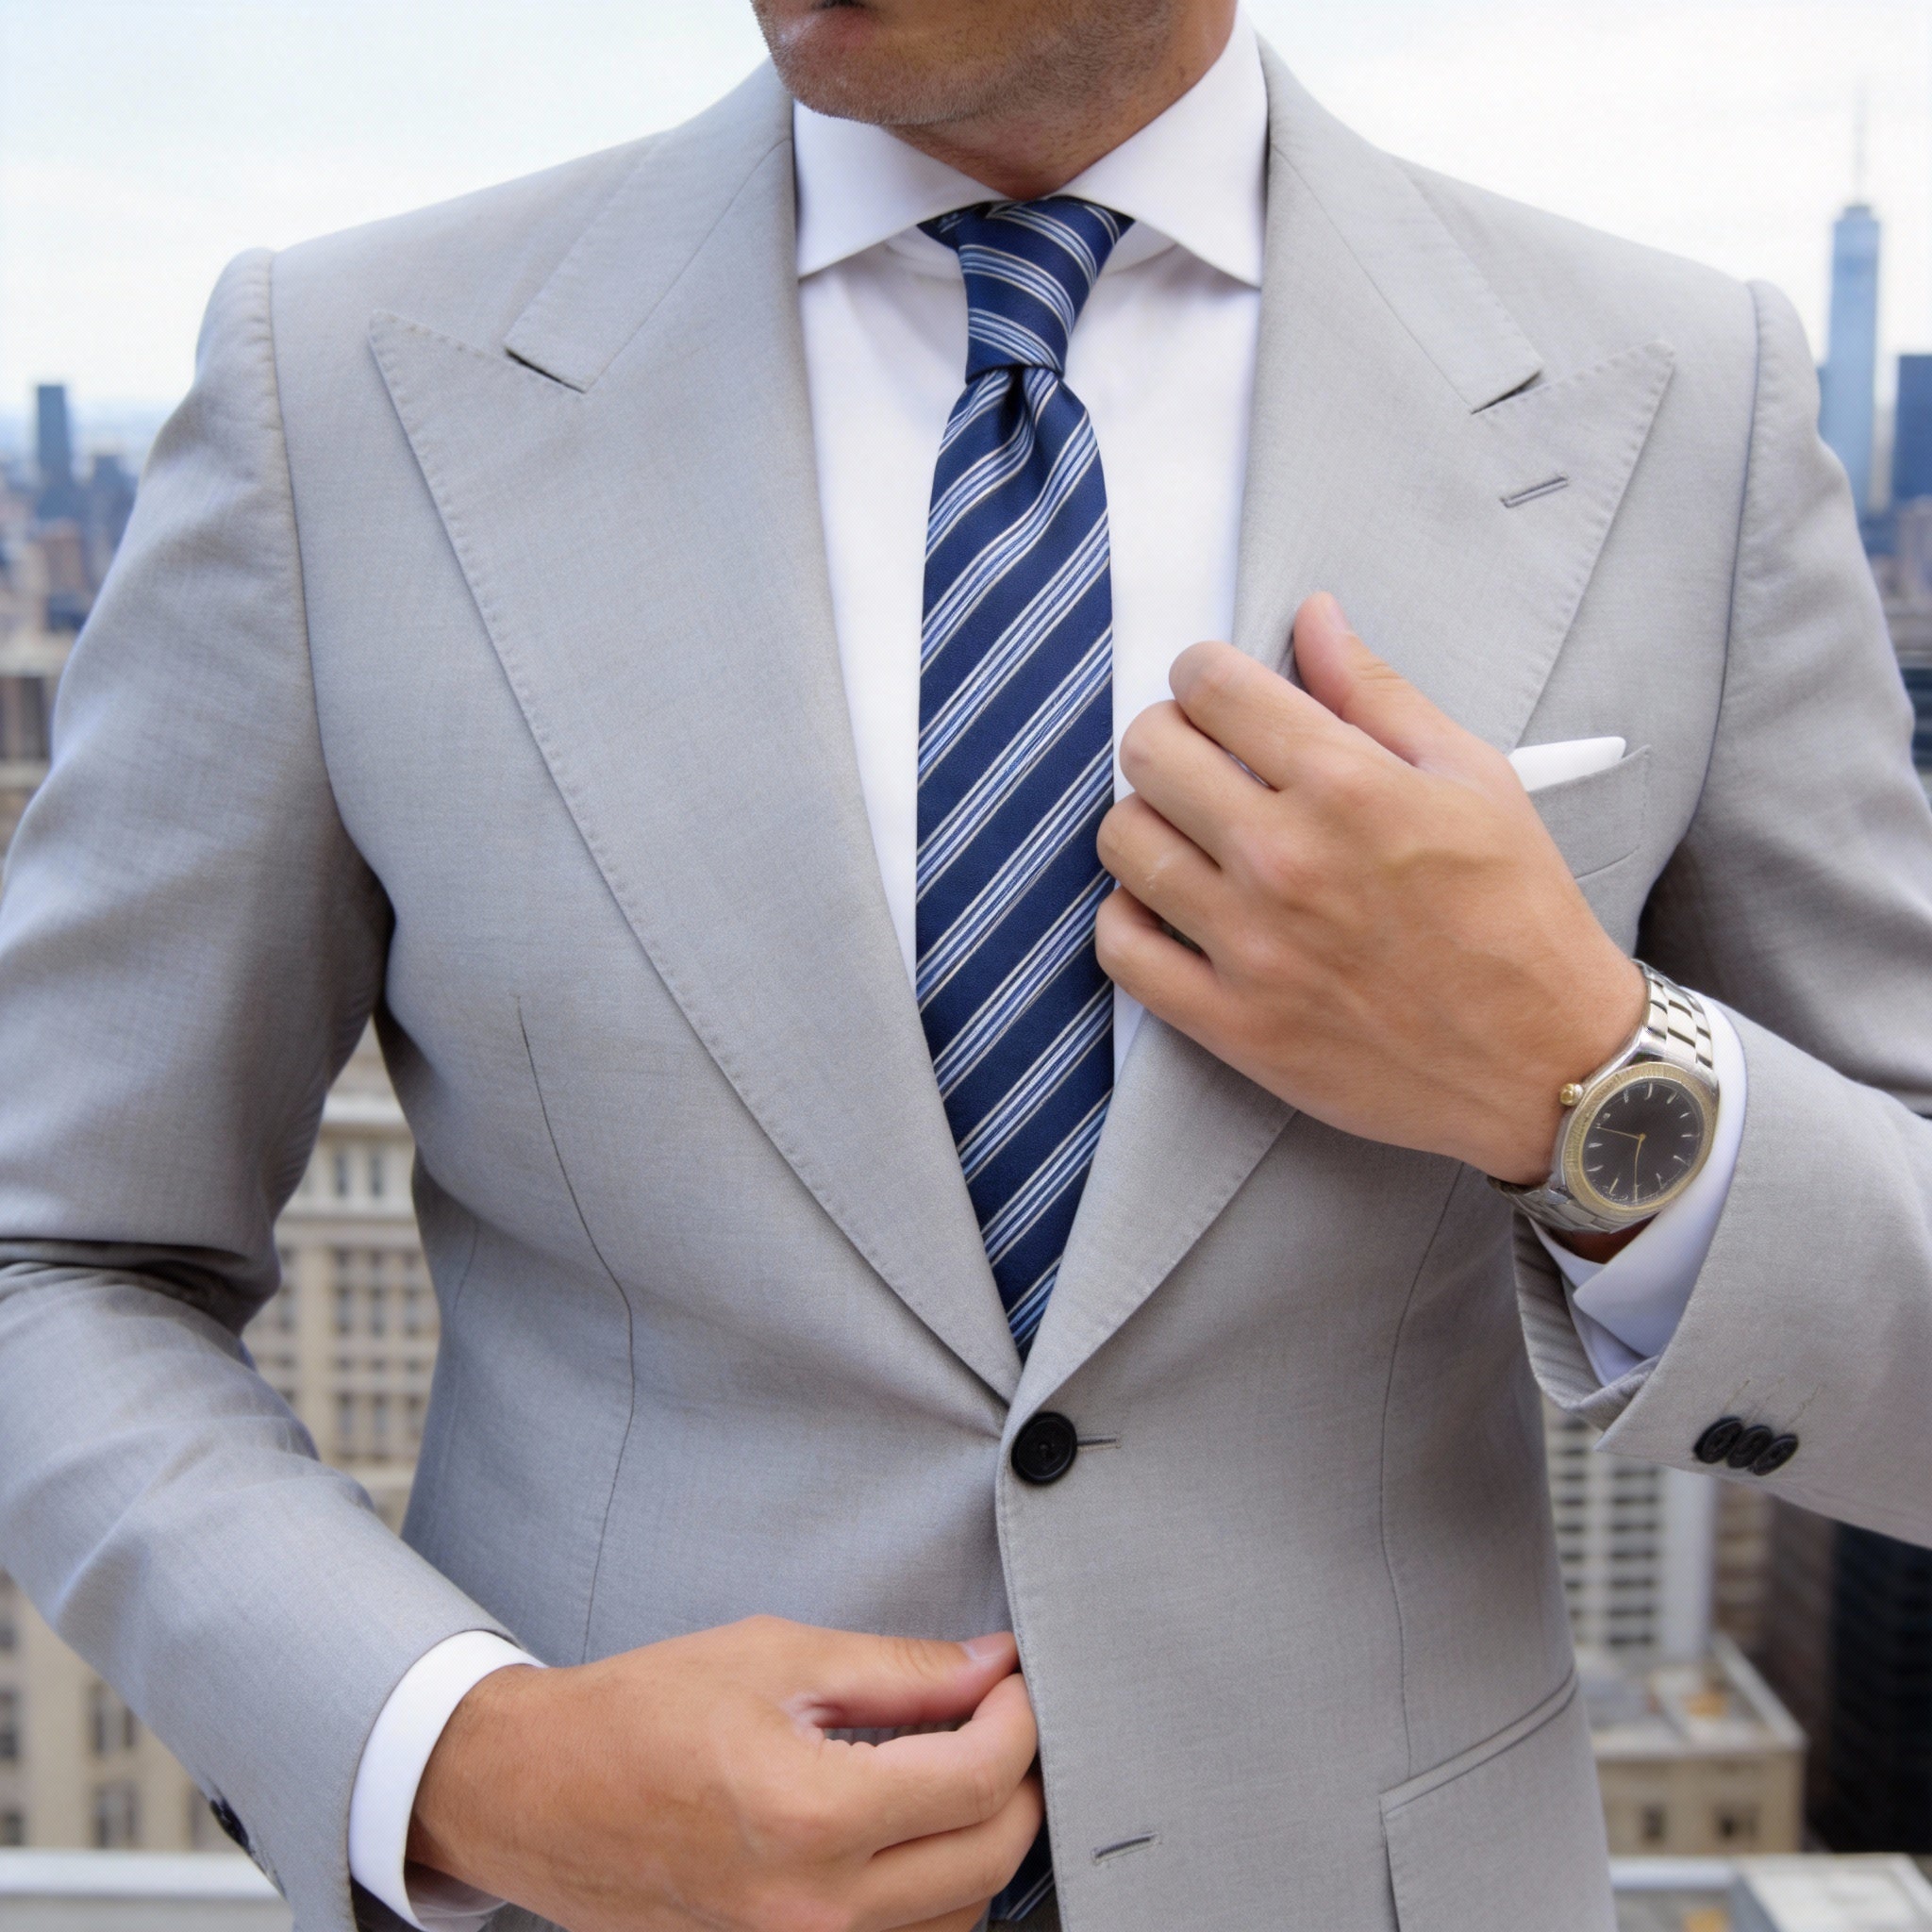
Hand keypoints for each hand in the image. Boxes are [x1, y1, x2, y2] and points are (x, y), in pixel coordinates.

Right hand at [408, 1618, 1041, 1931]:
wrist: (536, 1792)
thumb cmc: (638, 1715)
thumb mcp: (776, 1658)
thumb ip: (899, 1670)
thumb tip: (989, 1665)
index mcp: (810, 1815)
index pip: (979, 1779)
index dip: (1018, 1718)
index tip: (1012, 1681)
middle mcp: (812, 1911)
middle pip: (989, 1859)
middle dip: (1018, 1781)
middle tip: (999, 1720)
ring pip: (958, 1920)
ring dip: (981, 1844)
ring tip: (955, 1772)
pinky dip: (932, 1896)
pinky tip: (911, 1835)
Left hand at [1094, 592, 1645, 1185]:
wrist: (1548, 1062)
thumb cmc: (1519, 915)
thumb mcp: (1473, 777)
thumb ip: (1377, 693)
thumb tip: (1314, 617)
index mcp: (1346, 785)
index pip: (1211, 685)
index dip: (1203, 673)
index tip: (1217, 692)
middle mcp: (1284, 858)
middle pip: (1149, 752)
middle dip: (1168, 735)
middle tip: (1202, 757)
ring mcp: (1249, 945)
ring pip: (1123, 842)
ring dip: (1145, 821)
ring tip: (1189, 832)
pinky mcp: (1231, 1023)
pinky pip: (1122, 949)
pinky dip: (1130, 917)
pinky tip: (1170, 906)